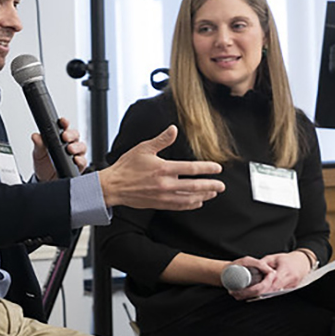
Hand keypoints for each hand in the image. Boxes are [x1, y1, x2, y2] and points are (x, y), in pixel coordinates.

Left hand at [32, 117, 87, 180]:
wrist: (45, 180)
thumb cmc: (44, 164)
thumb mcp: (38, 153)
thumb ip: (38, 144)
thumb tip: (35, 136)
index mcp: (59, 138)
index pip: (64, 127)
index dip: (65, 123)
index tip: (62, 122)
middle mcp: (69, 144)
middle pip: (76, 135)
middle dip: (71, 135)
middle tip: (65, 137)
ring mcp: (75, 155)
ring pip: (82, 147)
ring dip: (77, 147)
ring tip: (70, 149)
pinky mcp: (78, 166)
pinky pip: (83, 161)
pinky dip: (81, 160)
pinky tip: (75, 159)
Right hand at [99, 125, 225, 209]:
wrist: (113, 186)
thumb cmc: (127, 167)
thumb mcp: (144, 148)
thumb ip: (161, 140)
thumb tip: (174, 129)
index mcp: (164, 168)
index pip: (191, 168)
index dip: (207, 168)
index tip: (217, 168)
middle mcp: (166, 184)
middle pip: (195, 186)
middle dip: (211, 185)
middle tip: (221, 185)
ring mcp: (163, 196)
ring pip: (189, 198)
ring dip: (203, 195)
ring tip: (213, 193)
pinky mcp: (159, 204)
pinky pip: (179, 206)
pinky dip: (191, 205)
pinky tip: (197, 202)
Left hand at [228, 251, 311, 300]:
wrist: (303, 263)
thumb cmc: (288, 259)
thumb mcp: (274, 258)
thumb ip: (263, 264)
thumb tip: (252, 268)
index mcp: (283, 271)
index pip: (269, 283)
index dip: (258, 288)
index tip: (246, 289)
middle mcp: (287, 281)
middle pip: (269, 292)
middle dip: (254, 295)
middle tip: (239, 295)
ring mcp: (289, 287)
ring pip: (271, 295)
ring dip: (257, 296)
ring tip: (241, 296)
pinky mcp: (288, 291)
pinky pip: (275, 294)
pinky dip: (264, 295)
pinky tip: (253, 296)